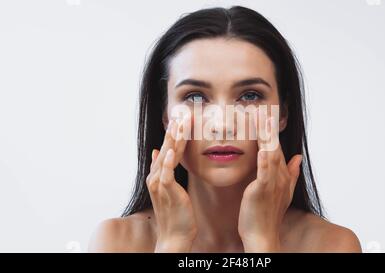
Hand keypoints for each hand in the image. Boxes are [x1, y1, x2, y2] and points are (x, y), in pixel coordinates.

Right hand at [146, 115, 196, 251]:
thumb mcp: (169, 188)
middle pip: (165, 148)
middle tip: (181, 114)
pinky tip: (169, 149)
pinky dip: (167, 160)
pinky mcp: (166, 191)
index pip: (166, 149)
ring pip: (166, 157)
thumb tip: (157, 152)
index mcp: (158, 174)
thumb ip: (163, 169)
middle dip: (173, 131)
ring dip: (172, 140)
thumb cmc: (176, 213)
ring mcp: (159, 183)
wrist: (174, 234)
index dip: (173, 134)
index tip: (180, 118)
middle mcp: (155, 176)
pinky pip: (166, 172)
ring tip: (178, 124)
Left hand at [238, 115, 301, 251]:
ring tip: (262, 117)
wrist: (262, 234)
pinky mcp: (262, 190)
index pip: (277, 145)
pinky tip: (263, 148)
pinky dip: (264, 160)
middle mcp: (280, 175)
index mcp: (282, 173)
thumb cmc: (267, 213)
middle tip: (265, 105)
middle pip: (275, 145)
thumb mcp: (282, 191)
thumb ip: (291, 173)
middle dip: (270, 125)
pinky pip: (264, 172)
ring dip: (266, 135)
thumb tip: (298, 156)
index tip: (268, 110)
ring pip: (271, 153)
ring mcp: (273, 182)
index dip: (272, 128)